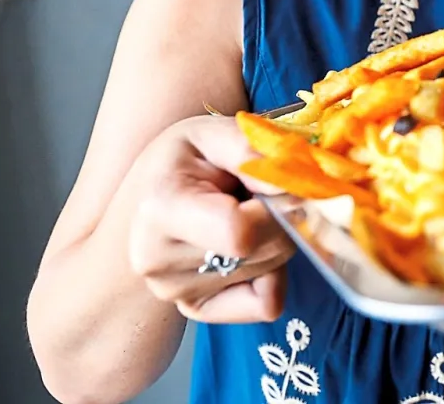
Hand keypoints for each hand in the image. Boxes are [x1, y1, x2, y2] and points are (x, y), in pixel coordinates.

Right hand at [127, 115, 295, 323]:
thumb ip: (251, 152)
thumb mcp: (213, 133)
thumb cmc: (185, 159)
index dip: (275, 207)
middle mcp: (159, 261)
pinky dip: (273, 274)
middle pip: (264, 250)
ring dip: (275, 238)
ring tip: (244, 214)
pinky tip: (249, 246)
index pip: (240, 232)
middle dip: (282, 217)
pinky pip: (266, 304)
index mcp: (161, 211)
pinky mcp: (195, 309)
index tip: (275, 182)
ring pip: (270, 270)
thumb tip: (292, 184)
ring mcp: (174, 292)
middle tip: (258, 193)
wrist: (151, 190)